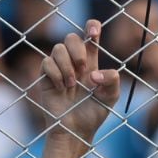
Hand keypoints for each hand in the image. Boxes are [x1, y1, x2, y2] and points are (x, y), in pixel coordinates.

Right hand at [39, 20, 120, 142]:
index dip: (91, 27)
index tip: (94, 31)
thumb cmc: (94, 113)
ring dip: (67, 65)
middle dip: (78, 50)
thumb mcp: (111, 97)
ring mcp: (58, 69)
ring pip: (58, 48)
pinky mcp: (45, 78)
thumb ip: (112, 80)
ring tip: (72, 85)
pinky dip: (56, 74)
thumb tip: (95, 73)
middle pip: (71, 37)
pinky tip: (61, 88)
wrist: (77, 131)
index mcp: (91, 62)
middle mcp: (73, 62)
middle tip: (84, 69)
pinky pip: (46, 62)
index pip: (89, 37)